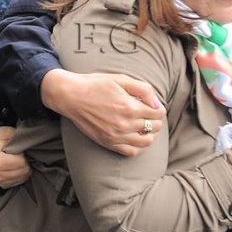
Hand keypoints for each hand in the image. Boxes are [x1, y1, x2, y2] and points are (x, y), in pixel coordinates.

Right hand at [0, 126, 30, 188]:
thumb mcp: (4, 132)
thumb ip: (15, 134)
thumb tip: (26, 140)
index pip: (22, 162)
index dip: (23, 155)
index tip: (19, 151)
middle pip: (24, 171)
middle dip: (25, 162)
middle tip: (21, 156)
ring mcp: (0, 182)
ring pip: (23, 178)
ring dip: (24, 169)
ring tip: (18, 161)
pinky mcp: (3, 186)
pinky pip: (18, 182)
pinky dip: (20, 175)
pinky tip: (16, 167)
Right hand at [41, 69, 166, 156]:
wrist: (71, 96)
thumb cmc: (95, 85)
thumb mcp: (121, 79)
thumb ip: (143, 89)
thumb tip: (157, 103)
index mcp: (130, 107)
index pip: (158, 113)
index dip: (159, 107)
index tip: (154, 104)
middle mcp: (125, 124)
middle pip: (155, 127)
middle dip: (156, 119)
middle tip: (150, 113)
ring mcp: (117, 136)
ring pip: (146, 142)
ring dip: (150, 133)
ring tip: (144, 125)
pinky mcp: (108, 143)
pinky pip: (132, 152)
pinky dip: (139, 146)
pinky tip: (136, 137)